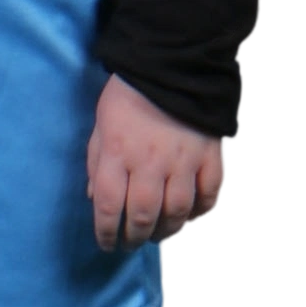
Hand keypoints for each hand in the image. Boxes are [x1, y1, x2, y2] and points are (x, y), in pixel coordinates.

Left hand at [85, 72, 226, 251]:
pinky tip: (188, 216)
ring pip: (176, 212)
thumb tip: (94, 199)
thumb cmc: (129, 94)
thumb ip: (96, 162)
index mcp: (117, 151)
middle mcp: (150, 161)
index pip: (107, 206)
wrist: (172, 62)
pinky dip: (199, 213)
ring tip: (158, 235)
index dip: (105, 233)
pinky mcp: (211, 156)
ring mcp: (184, 160)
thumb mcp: (101, 123)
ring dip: (165, 231)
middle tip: (131, 243)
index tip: (107, 244)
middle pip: (142, 215)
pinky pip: (209, 195)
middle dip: (134, 238)